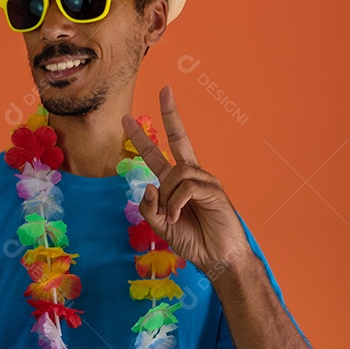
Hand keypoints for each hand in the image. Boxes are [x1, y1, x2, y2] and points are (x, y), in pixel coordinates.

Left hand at [121, 85, 250, 277]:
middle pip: (178, 139)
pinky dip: (176, 204)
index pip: (160, 153)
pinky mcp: (214, 189)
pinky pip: (185, 188)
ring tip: (173, 217)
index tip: (131, 118)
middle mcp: (191, 176)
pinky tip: (178, 217)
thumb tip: (150, 186)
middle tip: (164, 89)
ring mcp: (205, 180)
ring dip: (167, 199)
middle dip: (171, 114)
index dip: (146, 135)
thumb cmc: (193, 241)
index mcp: (177, 182)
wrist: (218, 258)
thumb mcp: (160, 225)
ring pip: (174, 174)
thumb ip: (149, 207)